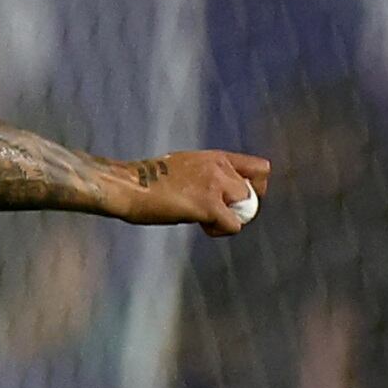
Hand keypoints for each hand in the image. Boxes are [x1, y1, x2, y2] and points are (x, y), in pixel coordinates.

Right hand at [122, 150, 271, 235]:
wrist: (128, 186)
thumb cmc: (145, 181)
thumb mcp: (183, 167)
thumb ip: (205, 175)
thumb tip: (216, 194)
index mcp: (215, 157)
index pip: (259, 169)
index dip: (255, 188)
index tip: (237, 200)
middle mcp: (220, 168)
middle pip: (255, 192)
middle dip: (241, 207)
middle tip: (219, 215)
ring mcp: (215, 186)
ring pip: (247, 208)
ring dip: (230, 218)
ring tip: (206, 220)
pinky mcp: (208, 205)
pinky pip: (233, 225)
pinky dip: (219, 230)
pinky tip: (200, 226)